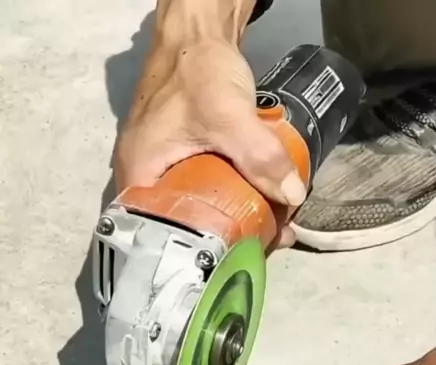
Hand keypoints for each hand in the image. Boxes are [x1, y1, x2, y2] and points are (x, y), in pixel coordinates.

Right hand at [115, 39, 305, 246]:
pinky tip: (261, 203)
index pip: (159, 233)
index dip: (194, 252)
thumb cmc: (195, 68)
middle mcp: (146, 178)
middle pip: (184, 224)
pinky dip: (235, 196)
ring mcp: (165, 167)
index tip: (231, 260)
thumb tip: (293, 196)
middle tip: (261, 246)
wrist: (199, 29)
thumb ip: (259, 155)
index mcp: (139, 176)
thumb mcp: (228, 116)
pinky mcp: (185, 158)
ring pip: (200, 207)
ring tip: (269, 229)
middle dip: (224, 238)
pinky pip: (210, 187)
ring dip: (235, 218)